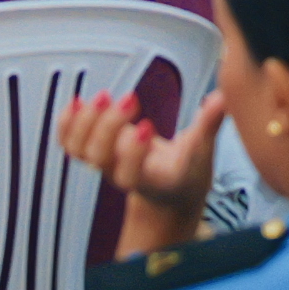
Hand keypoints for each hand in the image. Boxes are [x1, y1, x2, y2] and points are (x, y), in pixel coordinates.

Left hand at [58, 88, 224, 252]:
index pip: (132, 176)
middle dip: (108, 125)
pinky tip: (77, 102)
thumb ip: (209, 125)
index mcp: (152, 180)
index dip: (132, 152)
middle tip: (128, 100)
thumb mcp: (203, 152)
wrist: (168, 192)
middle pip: (99, 159)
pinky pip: (69, 143)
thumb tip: (221, 98)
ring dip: (84, 121)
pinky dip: (66, 123)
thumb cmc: (185, 174)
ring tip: (103, 97)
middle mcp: (123, 175)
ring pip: (80, 151)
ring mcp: (106, 164)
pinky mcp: (96, 152)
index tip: (148, 126)